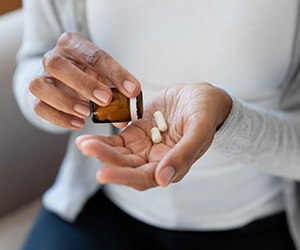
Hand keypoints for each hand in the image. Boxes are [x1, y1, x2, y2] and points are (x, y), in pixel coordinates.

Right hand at [29, 32, 140, 129]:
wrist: (67, 77)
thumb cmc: (90, 74)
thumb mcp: (106, 76)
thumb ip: (117, 92)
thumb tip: (124, 118)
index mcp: (73, 44)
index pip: (94, 55)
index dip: (115, 73)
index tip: (132, 90)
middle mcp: (53, 57)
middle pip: (57, 64)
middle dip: (84, 83)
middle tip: (106, 100)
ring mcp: (42, 77)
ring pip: (40, 85)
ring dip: (65, 101)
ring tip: (86, 113)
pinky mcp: (37, 97)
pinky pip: (39, 107)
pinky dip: (58, 117)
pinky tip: (78, 123)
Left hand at [76, 83, 231, 189]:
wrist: (200, 96)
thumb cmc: (205, 112)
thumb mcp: (199, 130)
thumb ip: (183, 154)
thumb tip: (163, 180)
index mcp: (172, 166)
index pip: (144, 178)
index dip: (124, 177)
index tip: (103, 172)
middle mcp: (155, 160)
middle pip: (127, 167)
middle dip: (106, 159)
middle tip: (87, 148)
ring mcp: (145, 146)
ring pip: (119, 153)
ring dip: (101, 149)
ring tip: (82, 142)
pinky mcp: (137, 132)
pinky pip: (118, 139)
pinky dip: (104, 139)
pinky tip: (88, 136)